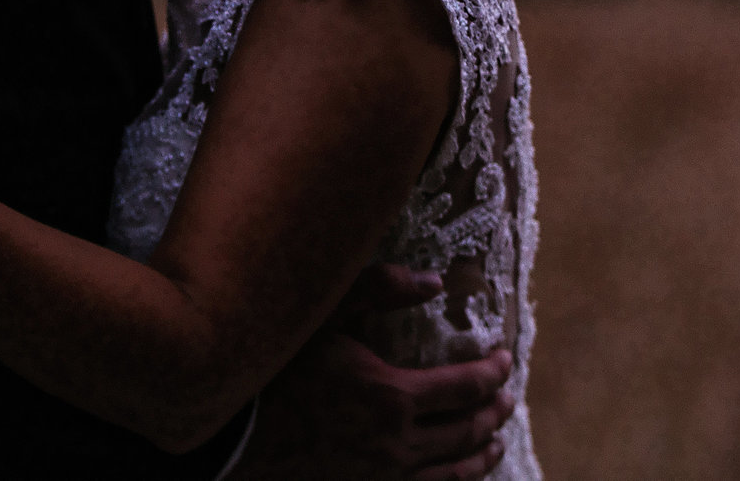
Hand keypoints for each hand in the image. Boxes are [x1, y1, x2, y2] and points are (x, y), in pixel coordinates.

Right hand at [233, 265, 514, 480]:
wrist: (232, 441)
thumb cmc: (274, 373)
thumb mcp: (323, 317)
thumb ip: (378, 289)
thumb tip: (436, 280)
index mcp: (393, 397)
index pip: (466, 386)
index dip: (493, 373)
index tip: (505, 358)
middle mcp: (398, 446)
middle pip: (467, 432)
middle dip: (494, 412)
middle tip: (507, 398)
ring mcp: (384, 480)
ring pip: (453, 474)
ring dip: (481, 456)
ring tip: (495, 443)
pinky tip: (452, 476)